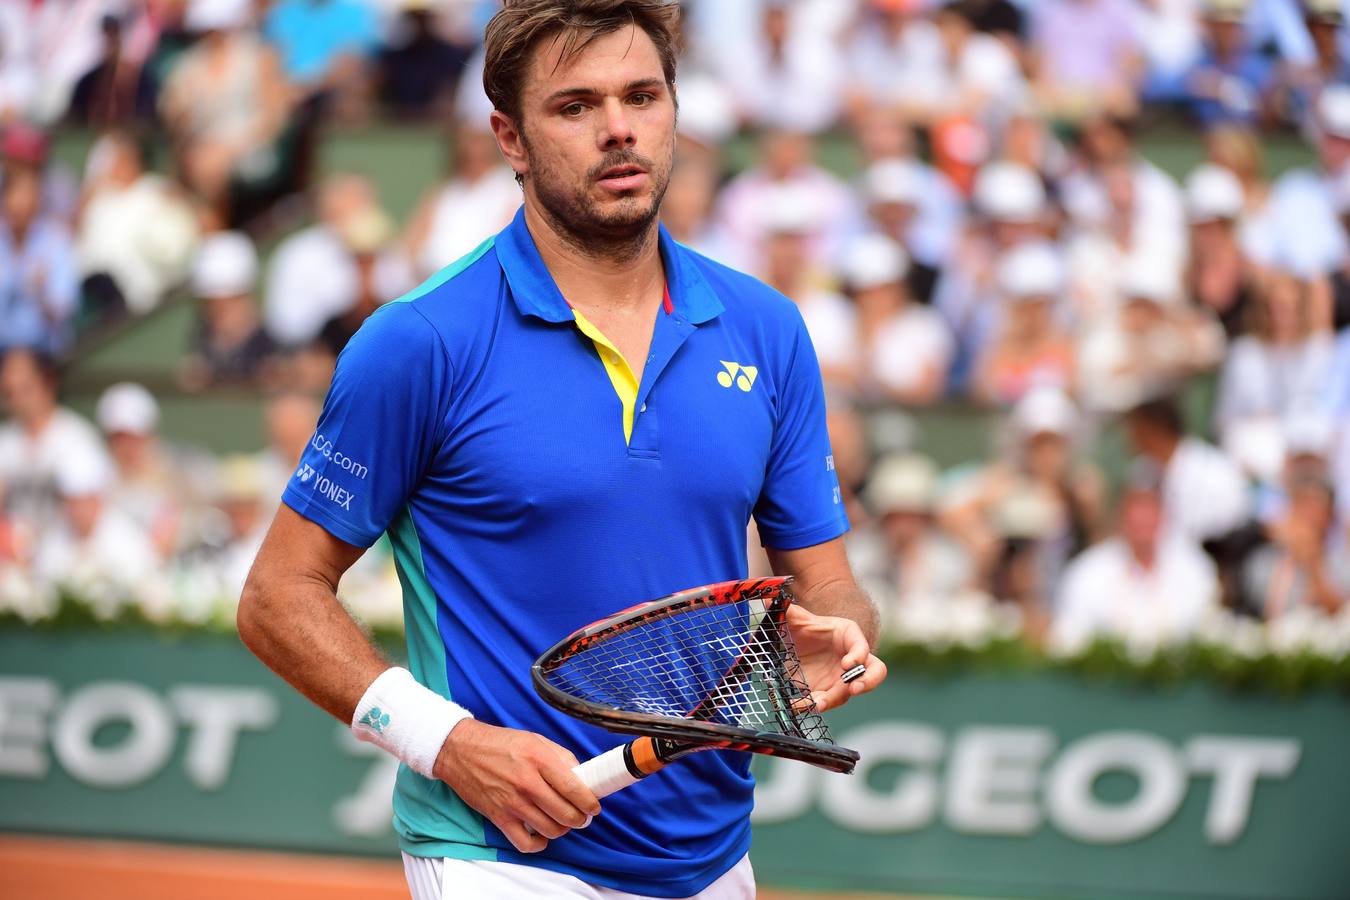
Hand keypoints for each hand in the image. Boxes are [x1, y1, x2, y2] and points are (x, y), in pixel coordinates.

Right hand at [432, 719, 599, 853]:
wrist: (461, 750)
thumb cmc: (500, 743)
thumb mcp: (535, 740)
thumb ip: (561, 757)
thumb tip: (582, 776)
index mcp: (540, 760)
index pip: (575, 789)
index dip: (590, 803)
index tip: (594, 807)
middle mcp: (528, 783)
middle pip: (566, 814)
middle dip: (580, 819)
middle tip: (581, 815)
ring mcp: (513, 803)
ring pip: (550, 830)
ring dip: (562, 829)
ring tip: (562, 821)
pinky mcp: (499, 818)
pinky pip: (526, 844)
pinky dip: (538, 843)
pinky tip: (540, 832)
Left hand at [786, 604, 886, 713]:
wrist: (803, 644)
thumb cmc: (809, 628)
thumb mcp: (799, 619)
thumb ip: (788, 613)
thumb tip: (768, 601)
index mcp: (850, 637)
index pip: (862, 647)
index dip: (858, 656)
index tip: (847, 665)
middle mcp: (854, 660)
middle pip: (875, 673)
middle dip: (868, 682)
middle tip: (853, 689)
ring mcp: (844, 678)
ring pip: (850, 692)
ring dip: (835, 700)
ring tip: (818, 705)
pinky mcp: (829, 691)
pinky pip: (826, 701)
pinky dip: (813, 705)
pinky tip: (797, 706)